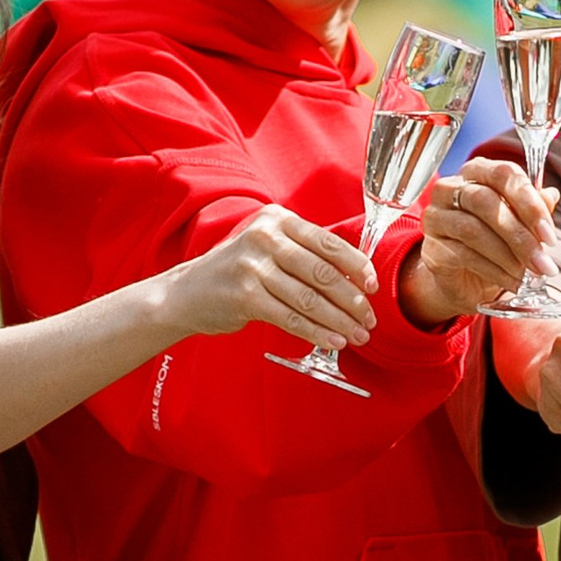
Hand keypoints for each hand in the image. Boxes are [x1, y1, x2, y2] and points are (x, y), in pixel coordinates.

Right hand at [164, 205, 376, 354]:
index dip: (357, 266)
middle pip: (323, 272)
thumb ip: (304, 253)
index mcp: (277, 220)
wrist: (187, 292)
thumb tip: (354, 277)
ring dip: (340, 321)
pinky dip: (316, 332)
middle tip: (369, 319)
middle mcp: (265, 238)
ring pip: (310, 298)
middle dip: (353, 300)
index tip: (373, 287)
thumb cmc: (236, 271)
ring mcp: (253, 266)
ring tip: (357, 335)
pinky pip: (291, 318)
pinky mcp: (245, 296)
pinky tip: (333, 341)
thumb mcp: (267, 247)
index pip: (329, 243)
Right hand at [399, 159, 556, 326]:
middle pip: (485, 201)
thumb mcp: (520, 224)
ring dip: (507, 256)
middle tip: (542, 262)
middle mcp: (451, 188)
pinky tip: (511, 282)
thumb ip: (534, 208)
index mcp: (478, 172)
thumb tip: (551, 196)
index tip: (549, 234)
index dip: (529, 203)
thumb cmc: (494, 242)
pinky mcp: (432, 247)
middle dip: (520, 235)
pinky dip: (493, 271)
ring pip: (473, 230)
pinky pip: (464, 255)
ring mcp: (437, 216)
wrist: (465, 279)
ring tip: (528, 275)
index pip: (504, 174)